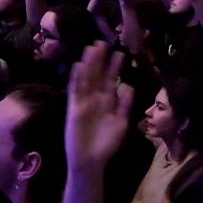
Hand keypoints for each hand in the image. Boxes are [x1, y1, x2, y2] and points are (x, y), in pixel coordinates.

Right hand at [65, 42, 132, 171]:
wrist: (90, 161)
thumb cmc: (107, 143)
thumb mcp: (121, 123)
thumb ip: (125, 105)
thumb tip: (128, 85)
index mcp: (108, 101)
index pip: (111, 79)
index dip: (114, 67)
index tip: (119, 52)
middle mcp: (96, 98)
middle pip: (98, 75)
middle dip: (100, 60)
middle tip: (103, 42)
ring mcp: (84, 102)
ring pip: (87, 79)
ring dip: (89, 64)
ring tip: (92, 48)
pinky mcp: (74, 108)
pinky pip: (75, 91)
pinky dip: (76, 78)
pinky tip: (78, 65)